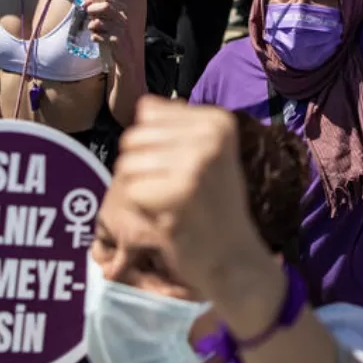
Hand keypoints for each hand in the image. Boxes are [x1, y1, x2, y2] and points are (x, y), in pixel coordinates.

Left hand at [84, 0, 137, 66]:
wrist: (127, 55)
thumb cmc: (115, 35)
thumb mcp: (112, 20)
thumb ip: (101, 10)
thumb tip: (87, 1)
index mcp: (122, 10)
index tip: (86, 4)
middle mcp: (123, 18)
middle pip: (105, 6)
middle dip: (92, 10)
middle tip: (89, 16)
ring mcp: (120, 29)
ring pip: (97, 22)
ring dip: (92, 27)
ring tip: (96, 32)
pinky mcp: (115, 41)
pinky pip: (96, 36)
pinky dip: (95, 38)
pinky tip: (100, 40)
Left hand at [113, 96, 270, 296]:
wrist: (235, 257)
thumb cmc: (216, 205)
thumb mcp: (208, 154)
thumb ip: (175, 126)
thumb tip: (144, 105)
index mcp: (218, 121)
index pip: (148, 113)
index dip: (153, 145)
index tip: (183, 168)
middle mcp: (210, 136)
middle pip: (133, 138)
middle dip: (141, 167)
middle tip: (172, 190)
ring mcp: (196, 164)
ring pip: (127, 164)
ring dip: (140, 189)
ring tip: (170, 203)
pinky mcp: (180, 193)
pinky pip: (131, 192)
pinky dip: (142, 210)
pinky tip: (168, 218)